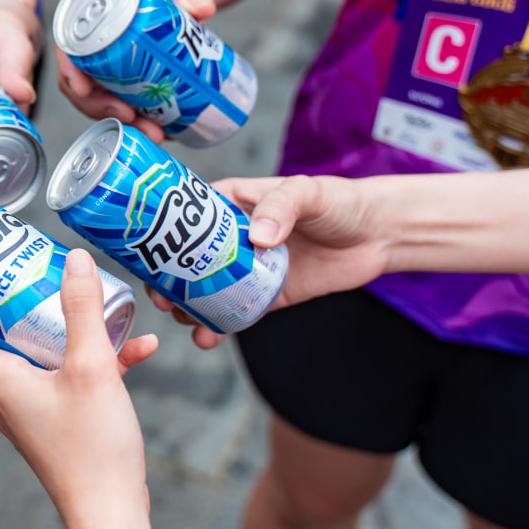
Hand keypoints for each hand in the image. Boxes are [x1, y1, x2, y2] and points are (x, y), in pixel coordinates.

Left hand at [0, 249, 158, 525]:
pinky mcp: (59, 423)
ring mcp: (33, 410)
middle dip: (6, 300)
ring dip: (67, 329)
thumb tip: (74, 259)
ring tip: (93, 299)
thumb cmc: (92, 448)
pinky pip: (71, 379)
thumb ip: (83, 311)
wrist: (111, 515)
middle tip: (13, 263)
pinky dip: (98, 361)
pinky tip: (138, 348)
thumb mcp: (91, 368)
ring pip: (41, 355)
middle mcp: (7, 394)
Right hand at [57, 0, 218, 144]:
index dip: (70, 71)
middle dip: (103, 108)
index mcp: (94, 11)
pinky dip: (145, 118)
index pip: (69, 45)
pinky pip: (133, 99)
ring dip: (127, 121)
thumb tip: (201, 8)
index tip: (84, 90)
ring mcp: (119, 59)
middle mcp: (100, 40)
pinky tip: (165, 132)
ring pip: (110, 97)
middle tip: (134, 119)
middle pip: (87, 81)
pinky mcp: (139, 72)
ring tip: (156, 135)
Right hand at [147, 174, 389, 348]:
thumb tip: (259, 237)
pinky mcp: (267, 296)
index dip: (164, 238)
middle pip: (187, 260)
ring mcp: (247, 269)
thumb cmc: (339, 201)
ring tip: (184, 320)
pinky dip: (218, 326)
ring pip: (205, 290)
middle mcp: (232, 239)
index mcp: (231, 204)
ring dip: (188, 308)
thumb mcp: (307, 191)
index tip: (151, 257)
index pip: (185, 218)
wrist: (378, 234)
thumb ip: (282, 207)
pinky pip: (235, 313)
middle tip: (164, 299)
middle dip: (169, 281)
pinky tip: (208, 337)